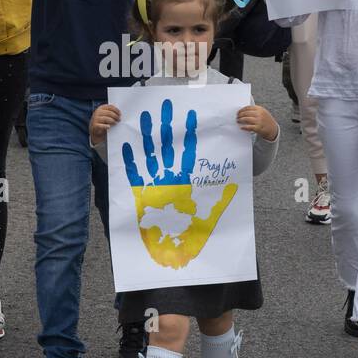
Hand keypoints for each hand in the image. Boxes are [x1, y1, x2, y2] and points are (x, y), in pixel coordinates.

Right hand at [89, 104, 120, 145]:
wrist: (95, 129)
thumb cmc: (103, 121)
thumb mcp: (105, 115)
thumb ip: (110, 112)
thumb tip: (120, 113)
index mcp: (101, 108)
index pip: (110, 107)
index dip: (116, 110)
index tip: (120, 114)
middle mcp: (97, 112)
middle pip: (109, 113)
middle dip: (115, 116)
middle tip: (119, 119)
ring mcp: (96, 119)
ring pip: (106, 119)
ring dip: (112, 121)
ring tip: (116, 123)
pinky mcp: (95, 125)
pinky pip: (102, 125)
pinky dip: (106, 126)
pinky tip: (109, 127)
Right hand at [120, 99, 236, 269]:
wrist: (175, 254)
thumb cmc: (193, 234)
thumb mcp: (211, 215)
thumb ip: (221, 200)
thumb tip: (234, 184)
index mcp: (186, 178)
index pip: (188, 149)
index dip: (189, 131)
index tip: (191, 113)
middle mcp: (169, 177)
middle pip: (167, 144)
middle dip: (165, 124)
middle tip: (165, 104)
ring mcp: (153, 183)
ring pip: (148, 152)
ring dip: (145, 134)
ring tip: (143, 115)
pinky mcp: (139, 193)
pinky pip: (131, 171)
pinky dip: (128, 157)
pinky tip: (124, 142)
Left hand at [237, 105, 277, 141]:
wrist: (273, 129)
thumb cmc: (266, 120)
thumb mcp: (262, 112)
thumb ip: (255, 111)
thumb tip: (243, 111)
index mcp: (260, 109)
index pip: (248, 107)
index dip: (242, 110)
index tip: (238, 112)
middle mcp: (259, 114)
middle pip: (246, 113)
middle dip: (240, 115)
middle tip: (237, 117)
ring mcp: (259, 121)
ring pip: (246, 119)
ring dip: (240, 120)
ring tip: (238, 121)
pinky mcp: (258, 128)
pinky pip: (249, 127)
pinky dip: (244, 127)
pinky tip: (241, 127)